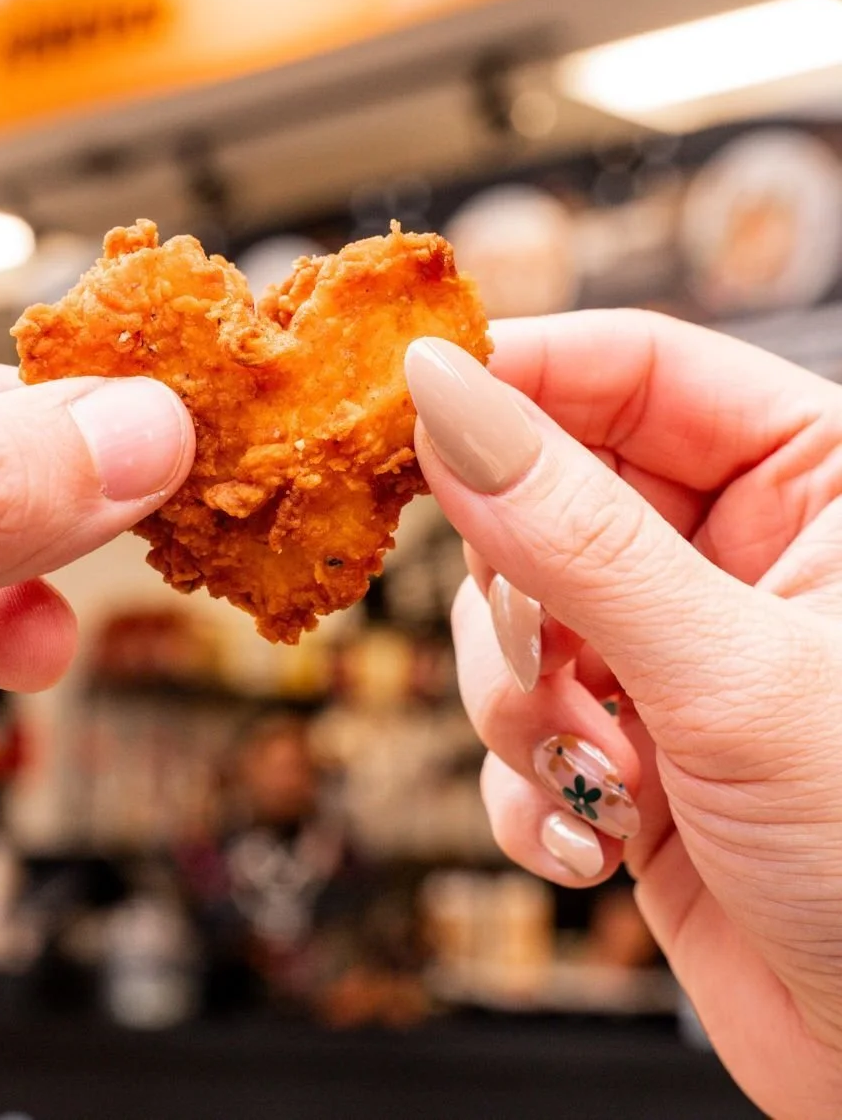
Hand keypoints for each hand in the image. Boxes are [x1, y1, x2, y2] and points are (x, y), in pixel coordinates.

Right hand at [406, 312, 841, 1119]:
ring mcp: (673, 649)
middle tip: (538, 656)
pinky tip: (595, 838)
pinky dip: (530, 782)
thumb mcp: (732, 675)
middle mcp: (739, 552)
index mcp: (815, 479)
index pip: (635, 368)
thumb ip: (577, 534)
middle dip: (518, 592)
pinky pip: (517, 720)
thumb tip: (450, 403)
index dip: (518, 375)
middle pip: (546, 493)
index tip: (407, 401)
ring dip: (522, 704)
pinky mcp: (627, 743)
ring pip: (513, 616)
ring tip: (594, 773)